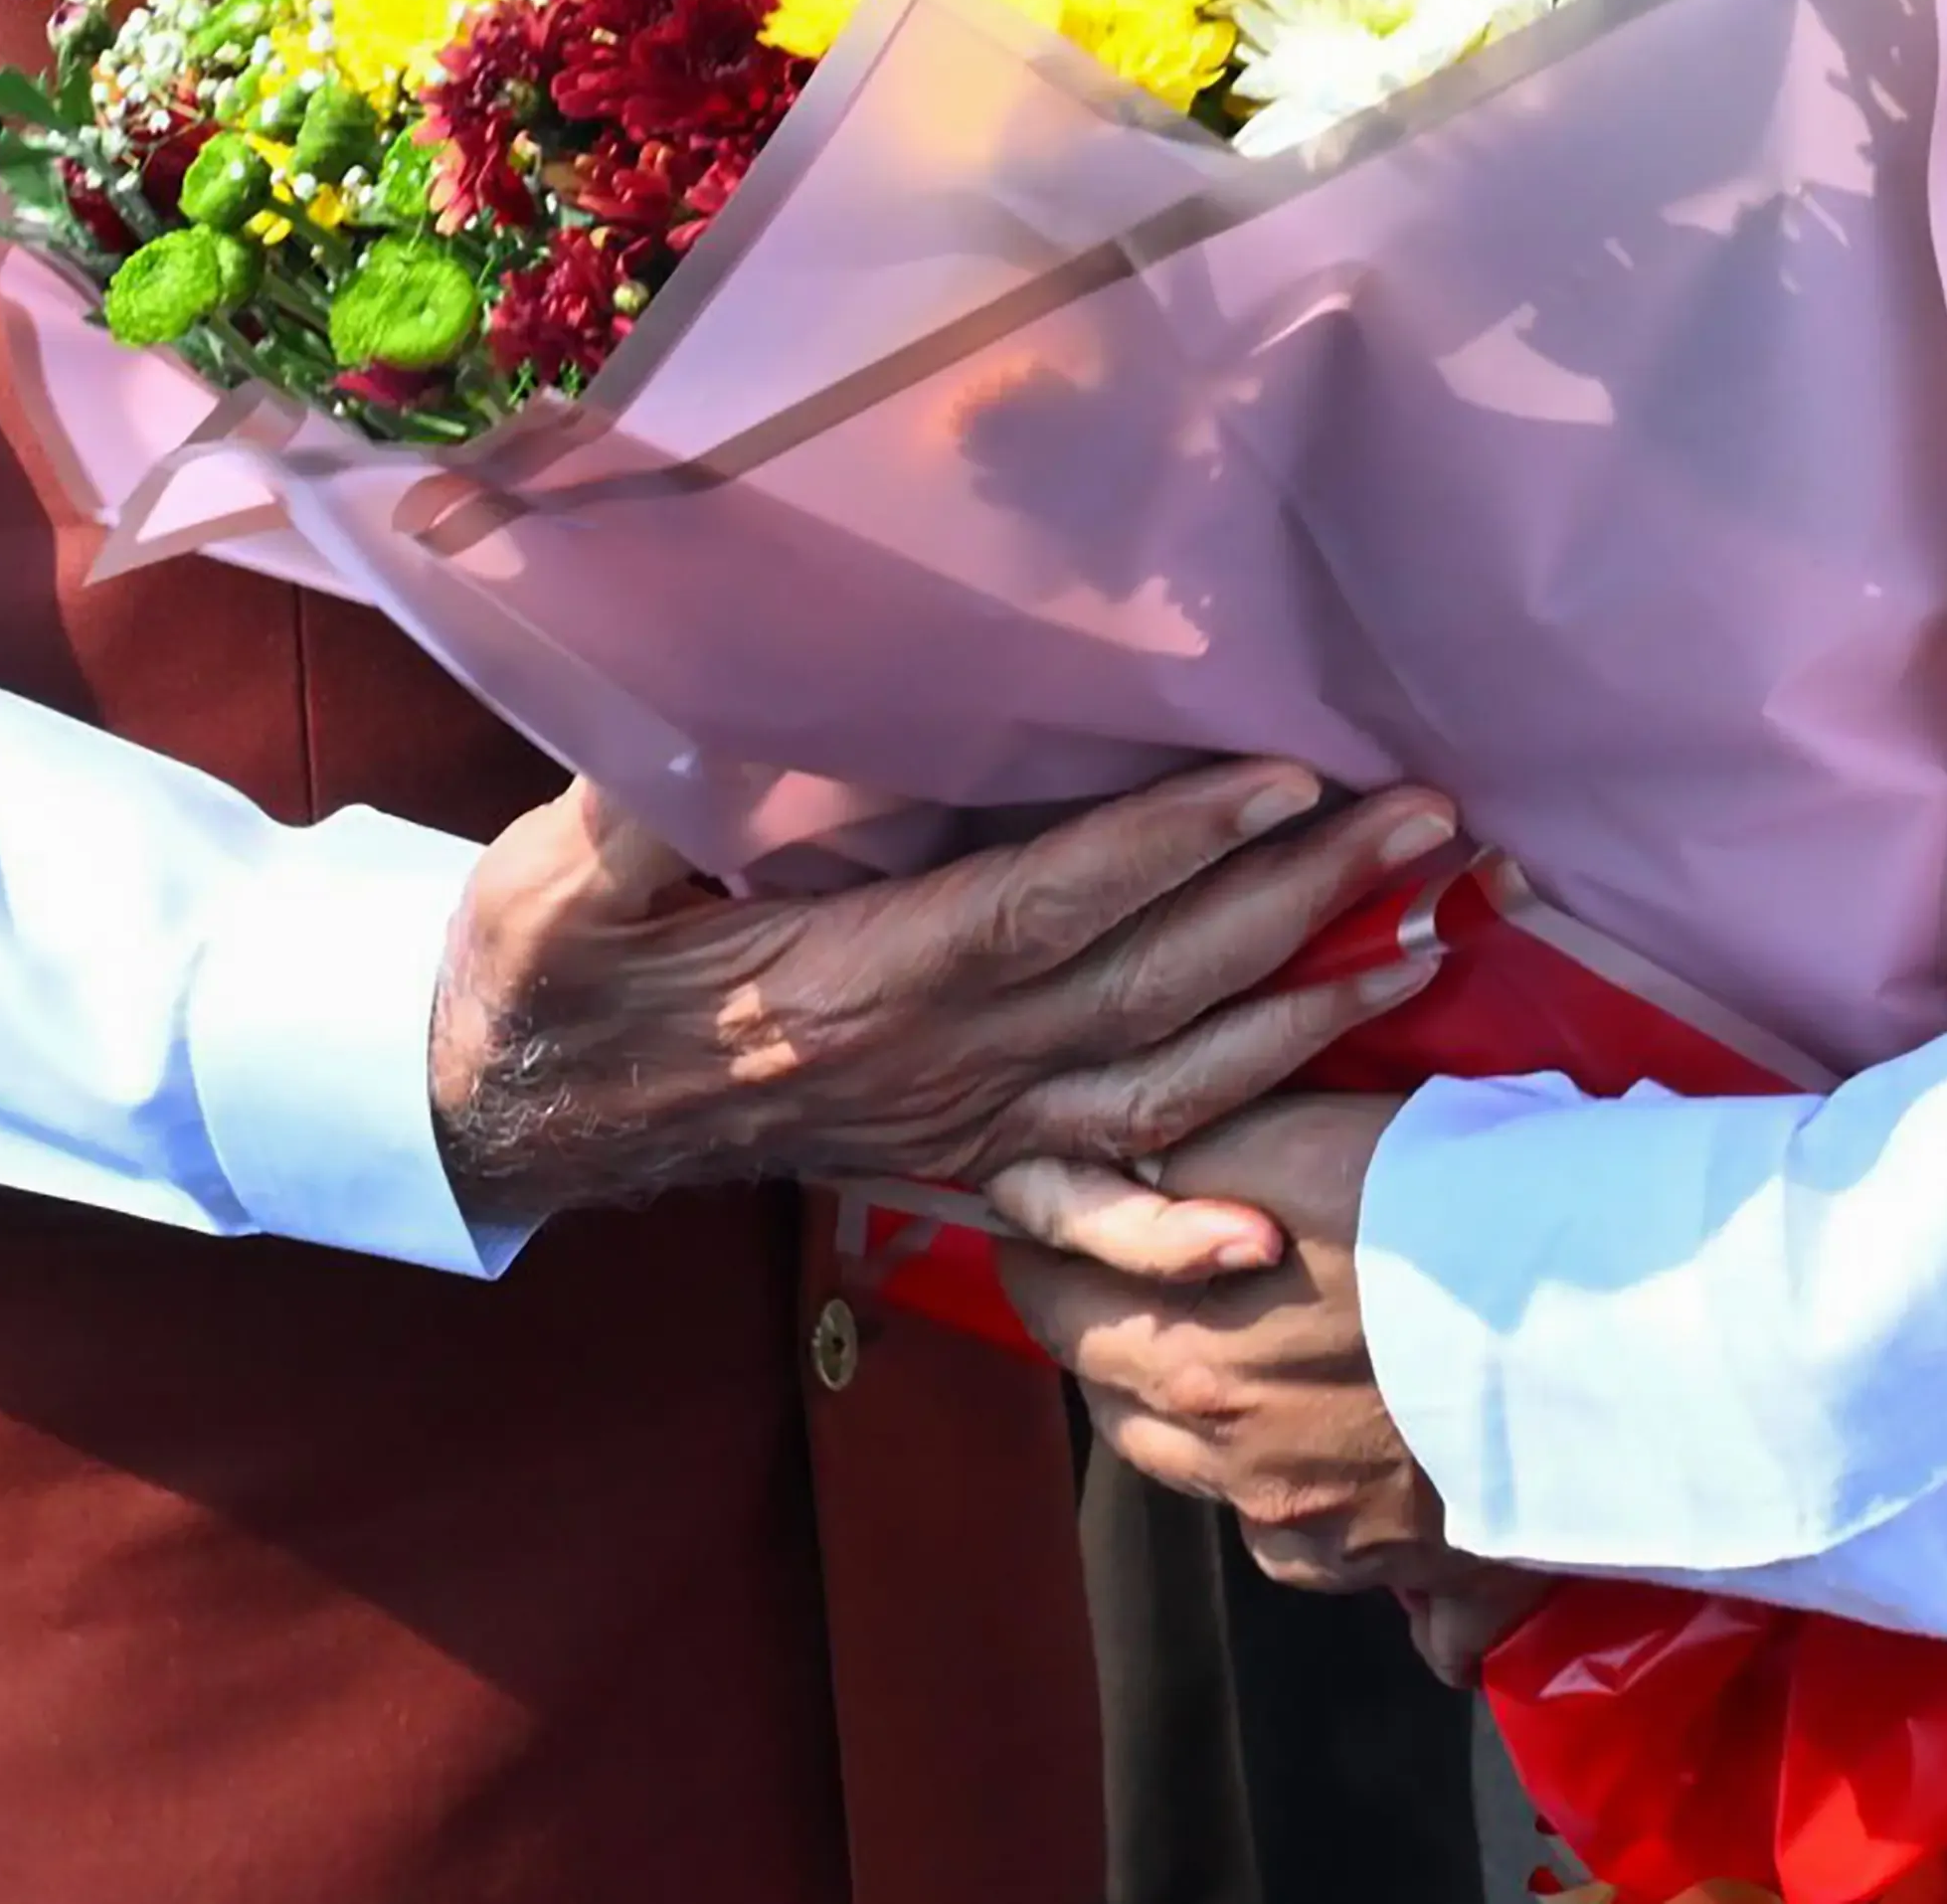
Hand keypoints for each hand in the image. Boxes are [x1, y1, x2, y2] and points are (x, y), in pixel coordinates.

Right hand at [428, 766, 1450, 1249]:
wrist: (517, 1110)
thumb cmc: (546, 972)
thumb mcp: (557, 879)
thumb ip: (637, 805)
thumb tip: (695, 714)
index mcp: (860, 982)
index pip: (1044, 901)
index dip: (1165, 843)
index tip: (1280, 774)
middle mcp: (936, 1067)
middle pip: (1148, 982)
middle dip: (1297, 899)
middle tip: (1430, 820)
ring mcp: (958, 1128)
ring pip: (1158, 1083)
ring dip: (1298, 1016)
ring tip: (1425, 939)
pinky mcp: (958, 1164)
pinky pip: (1085, 1210)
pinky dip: (1178, 1226)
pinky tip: (1268, 1231)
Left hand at [995, 1096, 1456, 1591]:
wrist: (1616, 1330)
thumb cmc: (1459, 1218)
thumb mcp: (1307, 1143)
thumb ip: (1190, 1161)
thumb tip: (1105, 1167)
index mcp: (1189, 1365)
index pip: (1054, 1312)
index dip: (1043, 1256)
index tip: (1050, 1223)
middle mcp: (1234, 1469)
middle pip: (1122, 1405)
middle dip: (1112, 1339)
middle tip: (1142, 1278)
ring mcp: (1317, 1534)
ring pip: (1210, 1481)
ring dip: (1204, 1423)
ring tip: (1253, 1354)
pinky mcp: (1396, 1573)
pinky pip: (1312, 1545)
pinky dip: (1310, 1504)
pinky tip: (1352, 1448)